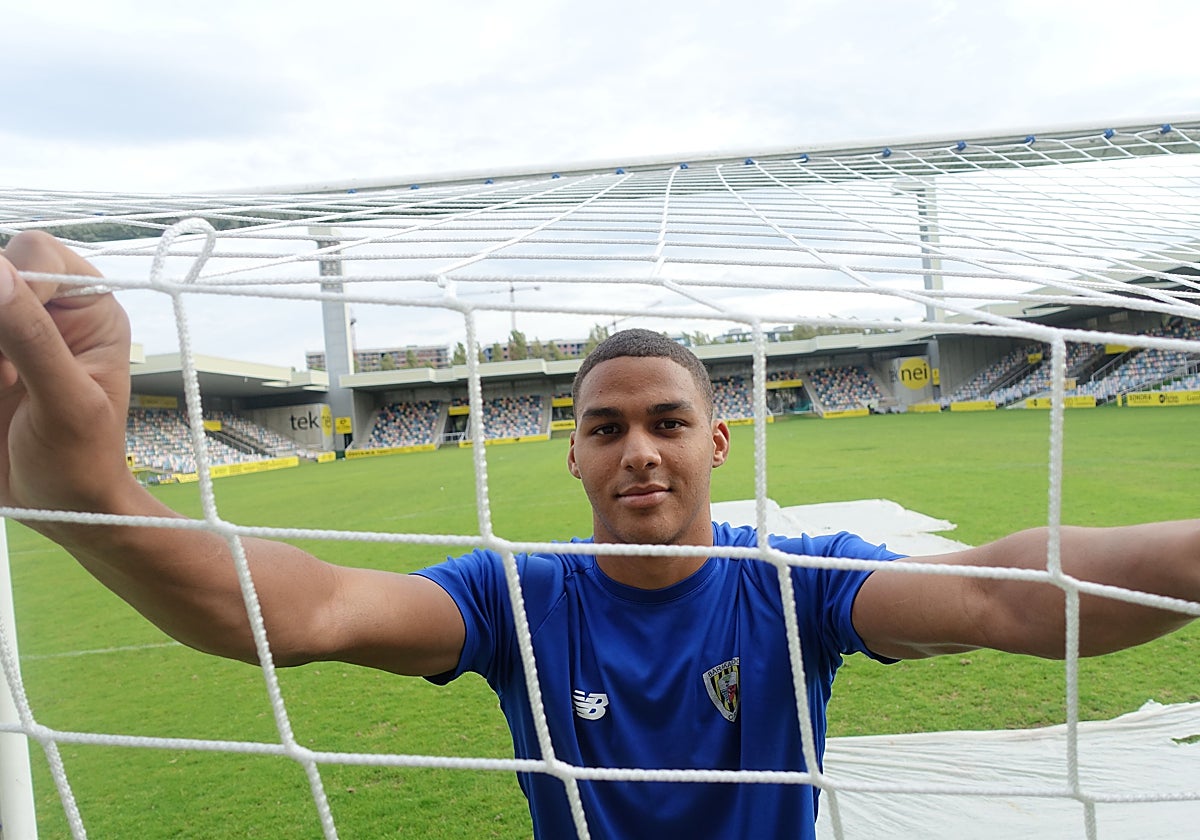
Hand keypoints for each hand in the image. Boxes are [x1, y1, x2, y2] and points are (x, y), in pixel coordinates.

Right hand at [0, 232, 133, 520]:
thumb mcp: (65, 402)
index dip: (10, 281)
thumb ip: (32, 338)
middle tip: (4, 379)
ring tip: (4, 392)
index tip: (8, 346)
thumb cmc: (82, 462)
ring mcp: (9, 334)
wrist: (60, 508)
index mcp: (90, 309)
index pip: (36, 253)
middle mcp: (49, 310)